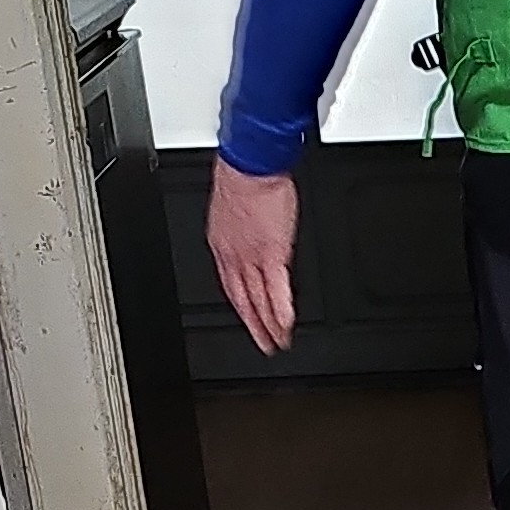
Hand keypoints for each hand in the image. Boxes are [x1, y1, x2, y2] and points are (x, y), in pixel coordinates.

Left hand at [208, 160, 300, 353]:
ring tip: (279, 342)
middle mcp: (233, 255)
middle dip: (253, 324)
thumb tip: (253, 231)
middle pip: (243, 299)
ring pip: (259, 300)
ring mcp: (252, 257)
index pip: (231, 283)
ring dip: (269, 325)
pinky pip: (277, 290)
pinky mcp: (273, 254)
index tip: (250, 318)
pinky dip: (281, 311)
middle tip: (265, 344)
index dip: (241, 305)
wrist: (250, 165)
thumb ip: (243, 226)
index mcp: (222, 243)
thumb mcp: (234, 206)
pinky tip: (286, 327)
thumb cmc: (244, 177)